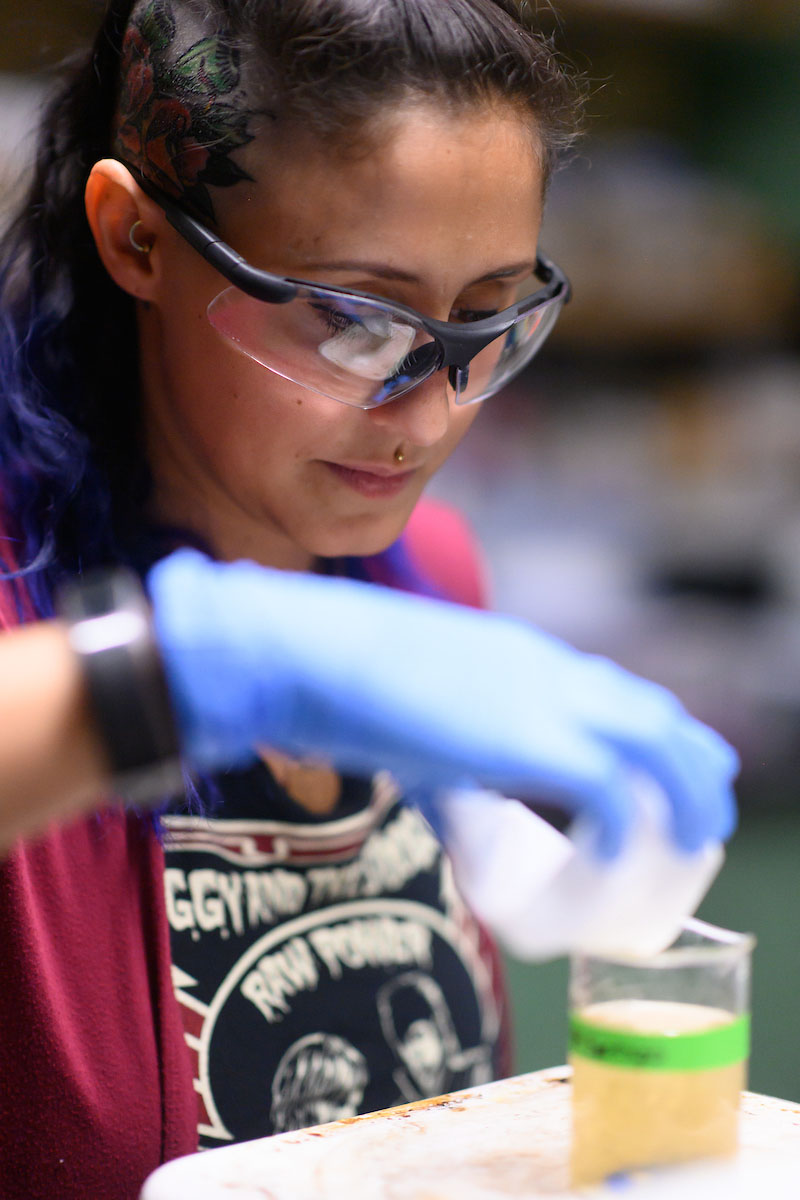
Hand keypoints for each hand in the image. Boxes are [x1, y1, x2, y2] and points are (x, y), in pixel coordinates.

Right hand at [148, 550, 737, 857]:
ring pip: (656, 740)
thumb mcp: (419, 716)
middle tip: (701, 821)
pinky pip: (609, 789)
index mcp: (524, 659)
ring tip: (691, 847)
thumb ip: (450, 763)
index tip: (669, 778)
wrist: (309, 652)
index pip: (619, 691)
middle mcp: (547, 670)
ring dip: (685, 796)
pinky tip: (615, 861)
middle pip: (655, 713)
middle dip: (692, 768)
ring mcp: (541, 698)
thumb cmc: (345, 683)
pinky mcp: (527, 737)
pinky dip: (623, 830)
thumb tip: (460, 819)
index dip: (658, 738)